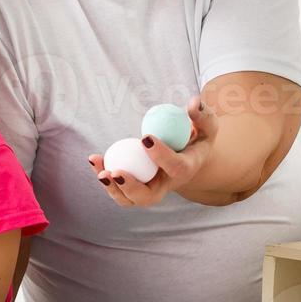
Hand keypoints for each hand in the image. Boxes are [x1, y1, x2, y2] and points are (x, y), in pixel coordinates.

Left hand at [89, 97, 217, 207]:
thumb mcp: (207, 127)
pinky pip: (118, 189)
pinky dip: (104, 176)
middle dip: (130, 187)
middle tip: (115, 172)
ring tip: (99, 169)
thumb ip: (202, 115)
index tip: (145, 137)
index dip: (160, 155)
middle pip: (148, 197)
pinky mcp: (136, 188)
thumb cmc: (197, 140)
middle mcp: (167, 186)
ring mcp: (150, 190)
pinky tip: (93, 159)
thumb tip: (193, 102)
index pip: (174, 167)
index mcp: (185, 169)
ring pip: (129, 199)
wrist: (189, 160)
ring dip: (111, 187)